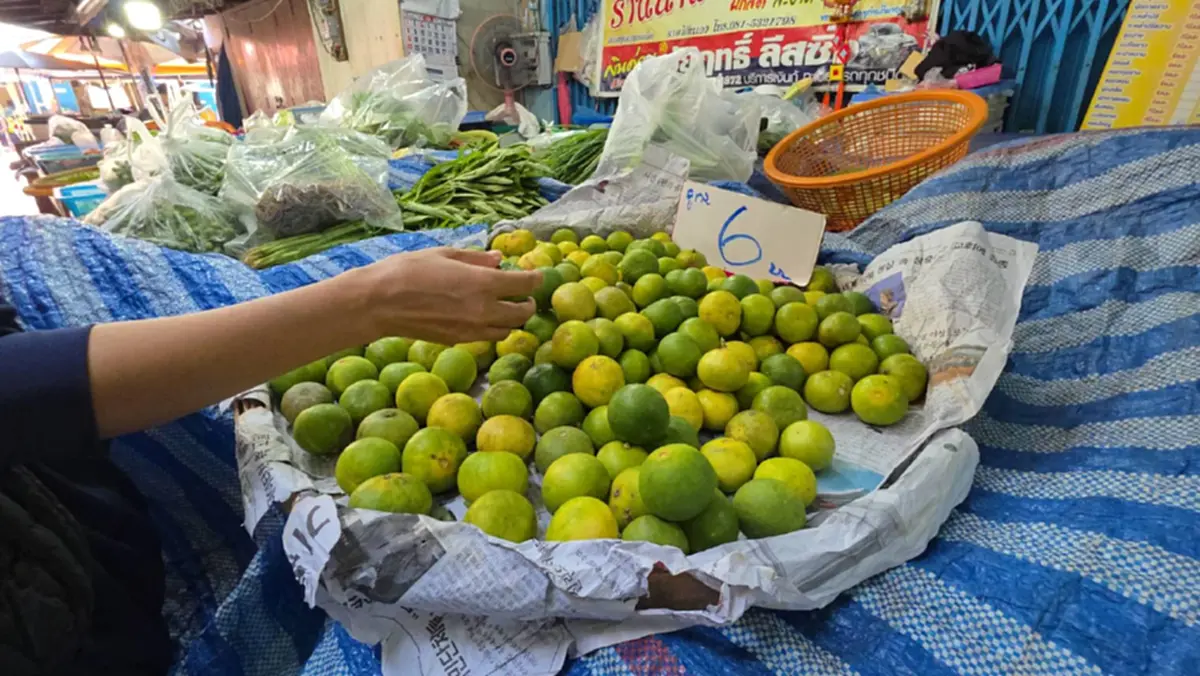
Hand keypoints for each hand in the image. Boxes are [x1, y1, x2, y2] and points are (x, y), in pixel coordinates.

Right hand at [353, 247, 541, 343]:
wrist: (379, 303)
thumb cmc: (408, 270)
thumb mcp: (444, 254)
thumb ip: (476, 259)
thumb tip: (498, 259)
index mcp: (483, 283)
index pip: (524, 284)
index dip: (535, 279)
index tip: (537, 275)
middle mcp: (483, 310)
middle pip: (522, 313)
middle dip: (528, 303)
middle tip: (524, 295)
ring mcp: (472, 329)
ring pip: (507, 330)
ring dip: (512, 318)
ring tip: (505, 307)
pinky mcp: (459, 341)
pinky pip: (487, 337)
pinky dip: (493, 327)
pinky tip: (483, 316)